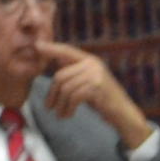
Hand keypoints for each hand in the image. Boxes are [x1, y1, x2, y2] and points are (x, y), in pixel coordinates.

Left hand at [31, 40, 155, 153]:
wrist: (123, 113)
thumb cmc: (102, 99)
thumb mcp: (86, 82)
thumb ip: (73, 72)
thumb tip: (55, 61)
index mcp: (89, 60)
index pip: (67, 51)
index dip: (51, 49)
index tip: (37, 45)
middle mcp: (93, 63)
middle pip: (61, 75)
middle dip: (52, 93)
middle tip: (49, 107)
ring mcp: (96, 74)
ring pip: (65, 88)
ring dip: (60, 104)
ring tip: (60, 114)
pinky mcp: (97, 87)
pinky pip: (73, 96)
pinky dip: (68, 108)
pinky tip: (68, 115)